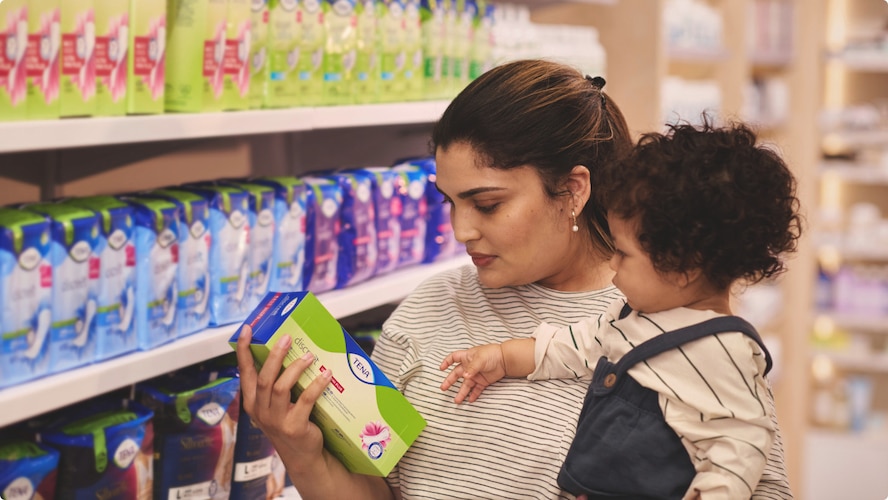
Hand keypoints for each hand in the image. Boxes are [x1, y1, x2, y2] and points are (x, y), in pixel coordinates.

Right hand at [235, 324, 331, 471]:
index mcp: (253, 401)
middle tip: (287, 337)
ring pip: (280, 388)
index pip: (245, 372)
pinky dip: (316, 385)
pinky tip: (326, 375)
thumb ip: (276, 382)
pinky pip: (305, 400)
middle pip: (264, 378)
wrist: (303, 455)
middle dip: (275, 355)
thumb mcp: (277, 404)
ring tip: (310, 356)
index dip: (244, 350)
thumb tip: (289, 350)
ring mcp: (276, 420)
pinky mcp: (294, 427)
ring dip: (296, 368)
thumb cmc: (290, 421)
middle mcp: (260, 410)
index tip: (246, 329)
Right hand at [438, 344, 506, 403]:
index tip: (441, 369)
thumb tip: (465, 376)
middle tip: (443, 388)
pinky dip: (473, 395)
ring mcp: (476, 374)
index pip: (453, 358)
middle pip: (457, 374)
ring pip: (466, 384)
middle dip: (450, 381)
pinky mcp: (483, 381)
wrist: (505, 360)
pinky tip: (470, 400)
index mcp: (466, 357)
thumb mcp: (480, 359)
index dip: (447, 362)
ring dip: (461, 392)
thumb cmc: (491, 354)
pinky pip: (476, 389)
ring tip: (457, 401)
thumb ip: (472, 368)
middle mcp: (469, 366)